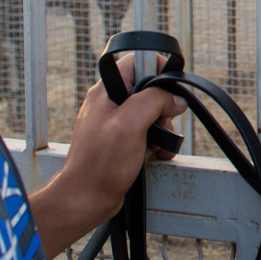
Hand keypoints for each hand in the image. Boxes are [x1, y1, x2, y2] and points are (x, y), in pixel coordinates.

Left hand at [31, 58, 186, 259]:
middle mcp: (109, 103)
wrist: (86, 198)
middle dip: (163, 107)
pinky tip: (158, 154)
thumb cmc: (100, 165)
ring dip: (162, 128)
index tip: (169, 89)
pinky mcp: (120, 140)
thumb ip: (154, 100)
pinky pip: (145, 132)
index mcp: (105, 91)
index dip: (157, 70)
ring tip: (159, 145)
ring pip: (150, 112)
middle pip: (148, 89)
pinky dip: (156, 142)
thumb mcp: (132, 124)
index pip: (136, 61)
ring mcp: (114, 122)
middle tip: (161, 125)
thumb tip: (175, 98)